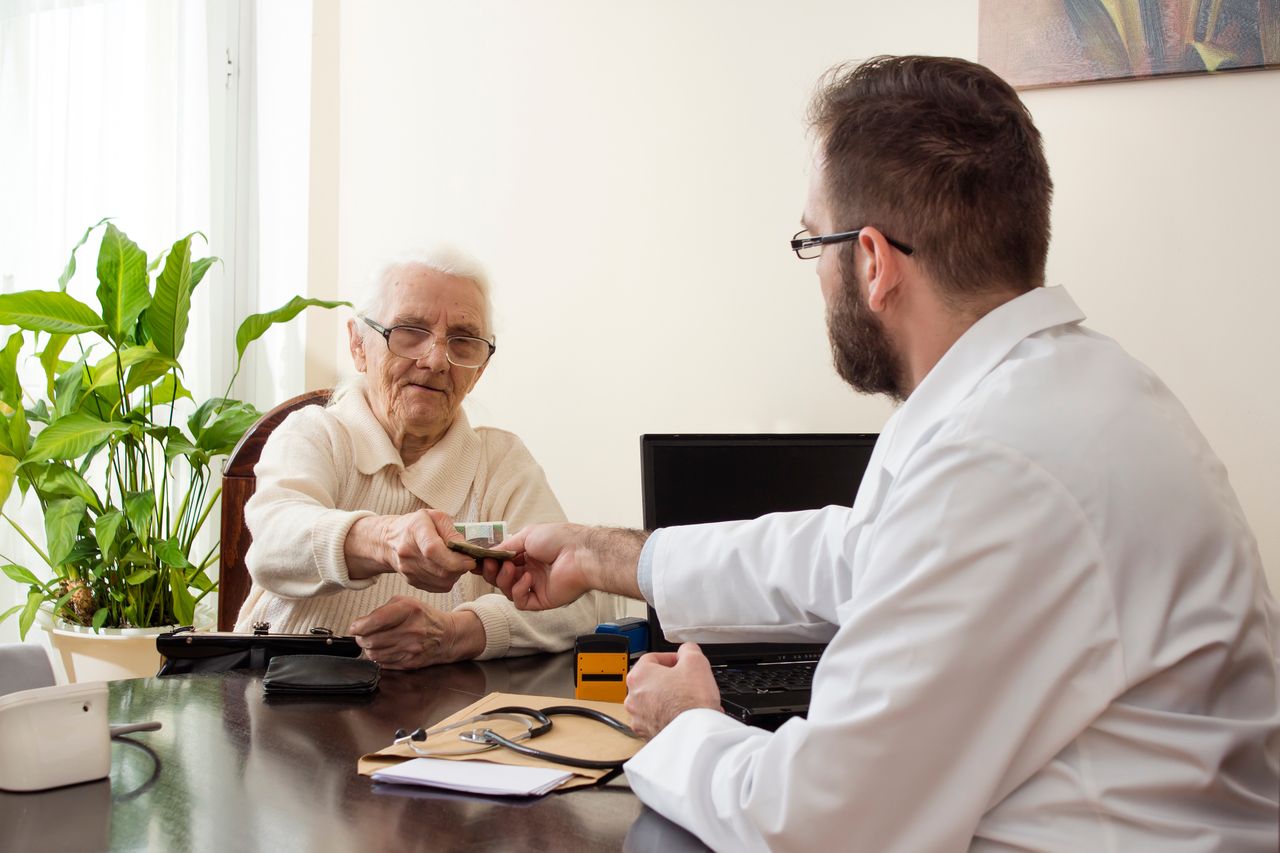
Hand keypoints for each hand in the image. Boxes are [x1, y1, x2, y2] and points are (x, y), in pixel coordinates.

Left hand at [348, 596, 484, 667]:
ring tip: (374, 641)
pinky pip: (383, 663)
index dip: (358, 626)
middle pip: (371, 640)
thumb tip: (360, 624)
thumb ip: (381, 610)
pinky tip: (384, 649)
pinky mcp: (410, 663)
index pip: (374, 621)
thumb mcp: (405, 602)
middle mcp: (411, 630)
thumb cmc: (423, 617)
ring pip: (374, 654)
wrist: (446, 635)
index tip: (355, 627)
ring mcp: (411, 649)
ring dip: (369, 648)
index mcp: (408, 610)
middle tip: (362, 635)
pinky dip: (379, 657)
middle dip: (361, 638)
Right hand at [374, 508, 476, 591]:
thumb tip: (466, 549)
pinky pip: (438, 587)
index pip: (433, 550)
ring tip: (454, 561)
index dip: (455, 559)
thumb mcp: (435, 517)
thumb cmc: (415, 525)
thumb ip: (452, 531)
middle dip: (461, 567)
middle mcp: (408, 553)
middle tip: (466, 558)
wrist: (389, 541)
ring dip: (456, 574)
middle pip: (441, 570)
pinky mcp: (412, 581)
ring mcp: (408, 570)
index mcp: (415, 530)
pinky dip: (448, 580)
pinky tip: (445, 567)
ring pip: (443, 581)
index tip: (470, 560)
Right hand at [480, 522, 593, 609]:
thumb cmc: (558, 539)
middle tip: (491, 564)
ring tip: (511, 568)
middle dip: (492, 571)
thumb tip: (490, 552)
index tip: (478, 561)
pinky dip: (519, 590)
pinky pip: (521, 602)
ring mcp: (536, 586)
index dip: (489, 563)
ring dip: (504, 580)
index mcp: (528, 555)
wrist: (579, 552)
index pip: (502, 562)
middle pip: (501, 578)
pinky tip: (528, 579)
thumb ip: (506, 546)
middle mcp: (531, 571)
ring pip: (508, 591)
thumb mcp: (527, 535)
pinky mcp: (542, 600)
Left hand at [624, 643, 721, 737]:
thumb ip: (688, 650)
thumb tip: (686, 651)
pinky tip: (686, 715)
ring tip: (689, 700)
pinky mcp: (647, 734)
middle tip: (687, 681)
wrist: (694, 734)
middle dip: (671, 679)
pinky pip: (658, 719)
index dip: (671, 657)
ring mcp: (638, 718)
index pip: (652, 658)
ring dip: (670, 698)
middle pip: (652, 680)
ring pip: (655, 701)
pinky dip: (670, 715)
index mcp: (638, 676)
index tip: (682, 662)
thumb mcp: (695, 662)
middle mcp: (633, 698)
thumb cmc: (690, 702)